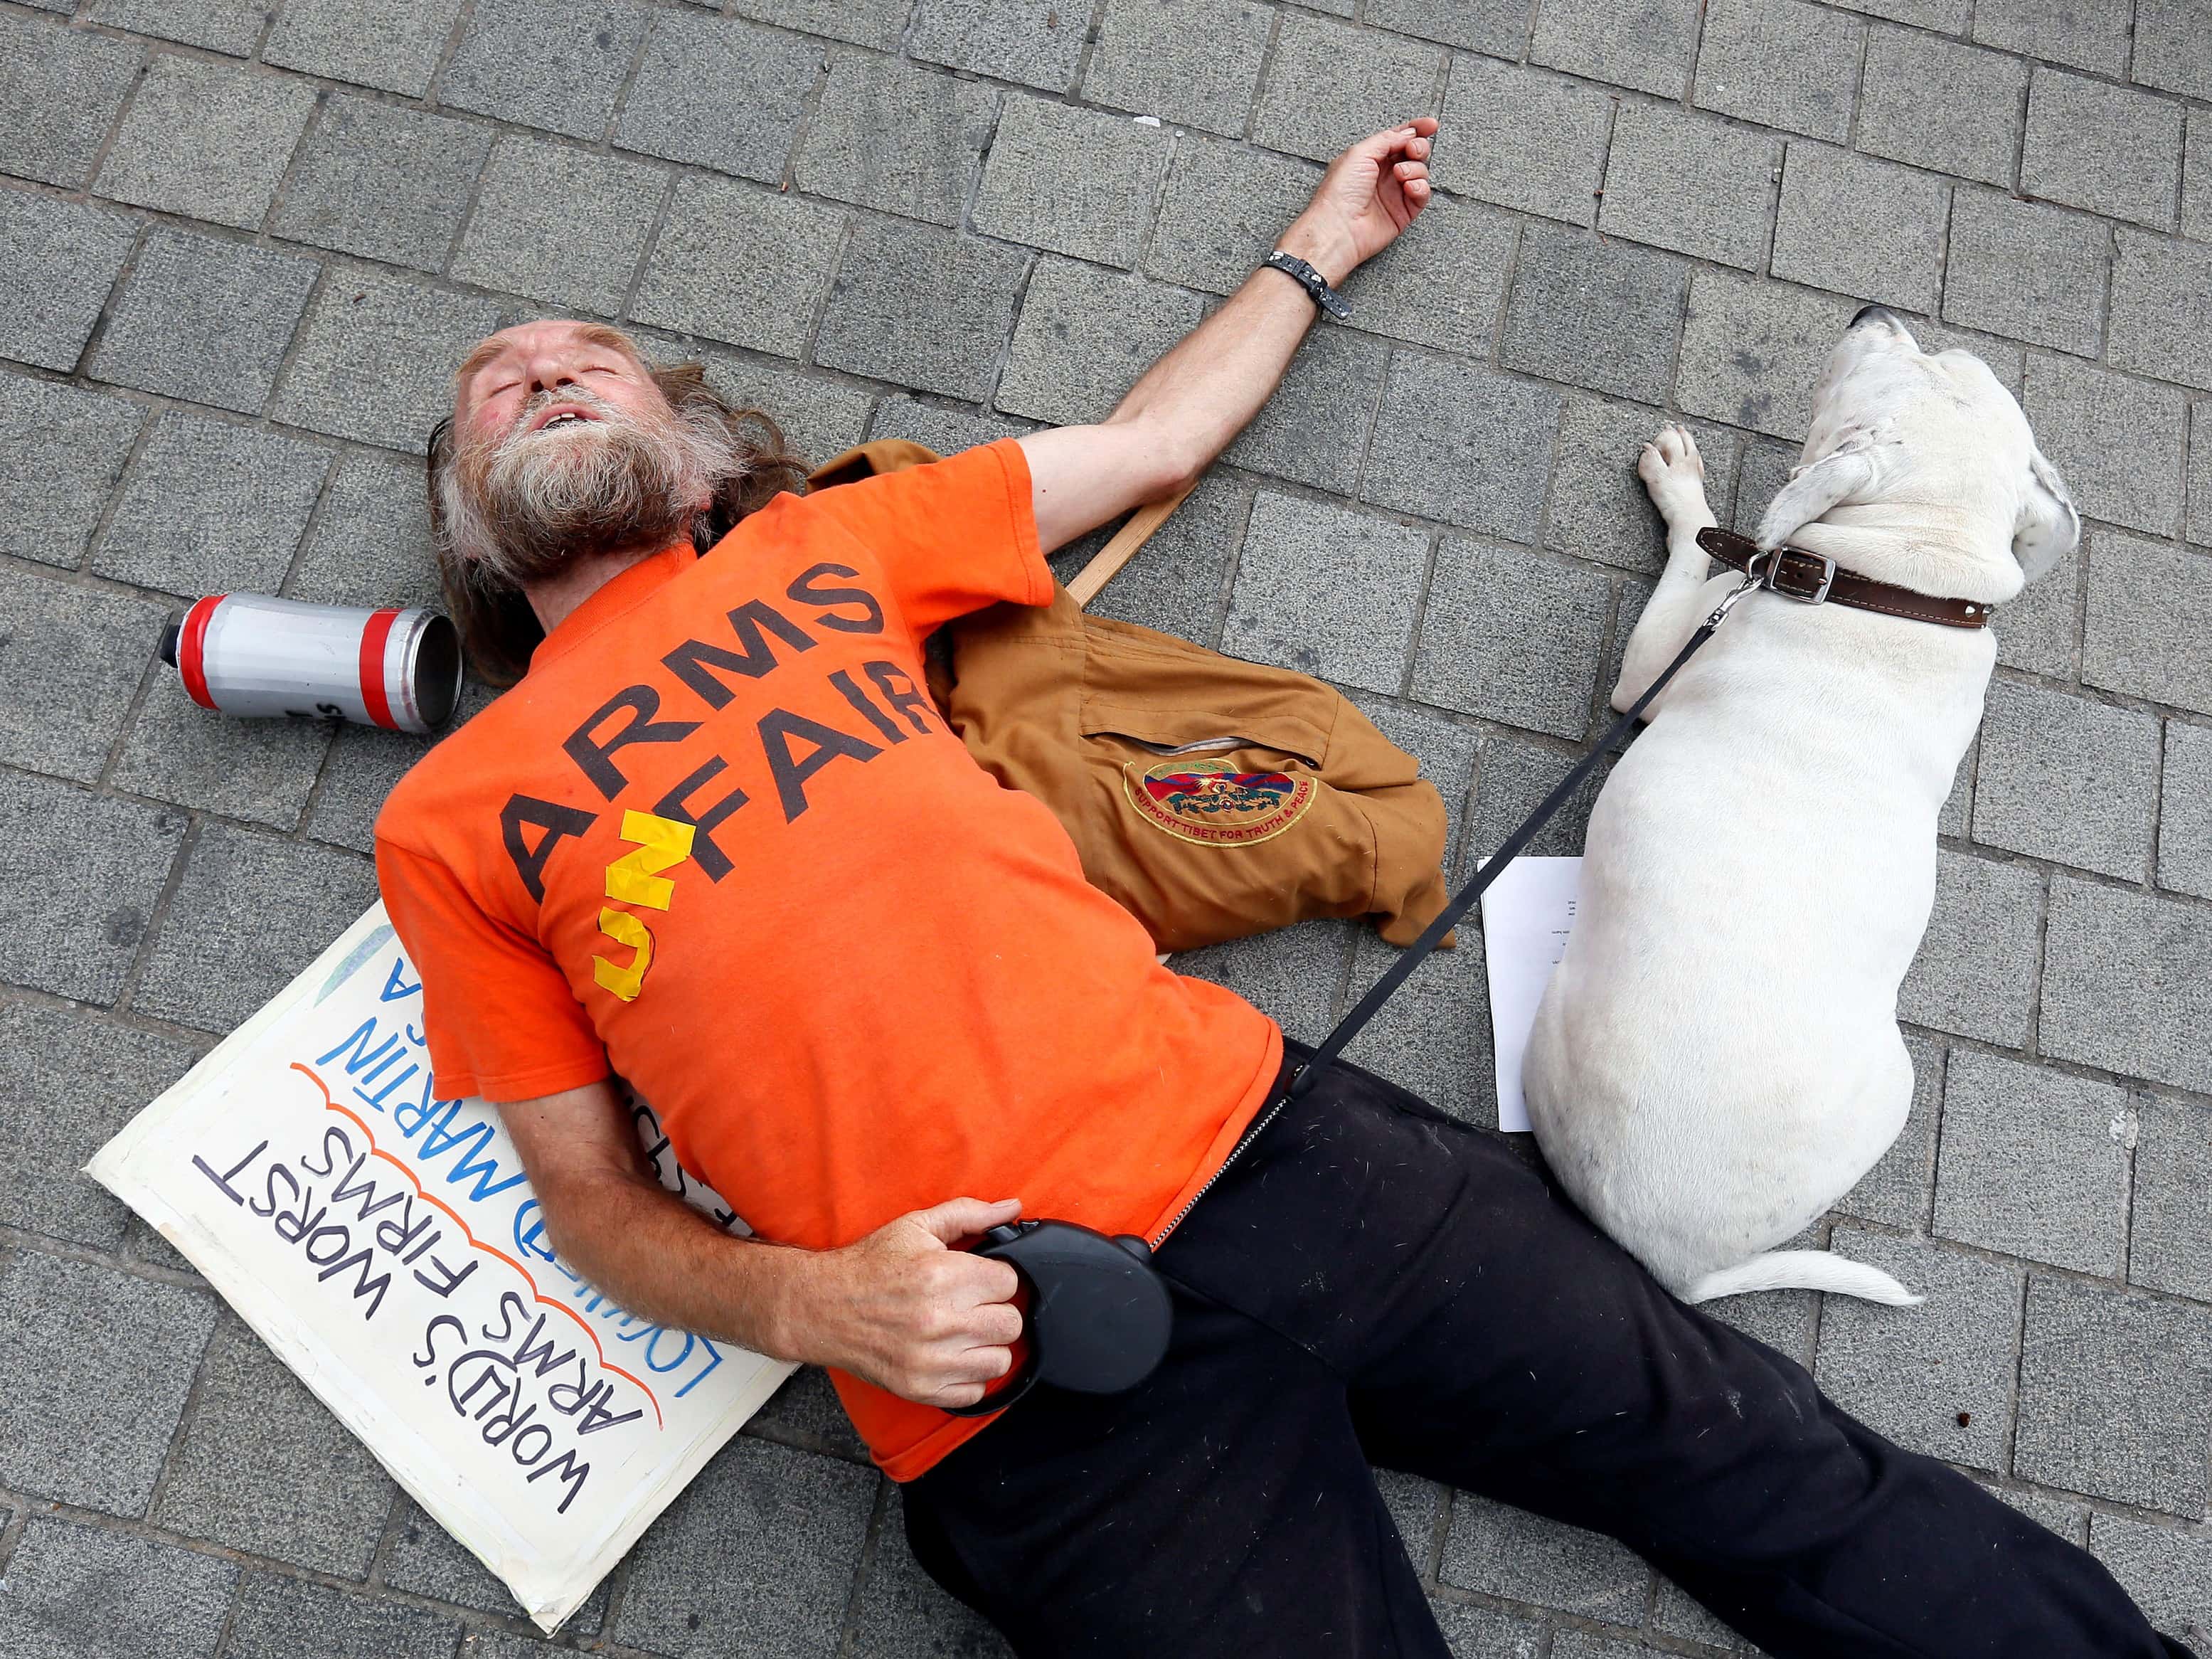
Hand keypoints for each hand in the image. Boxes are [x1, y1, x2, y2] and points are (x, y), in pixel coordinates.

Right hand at [783, 1196, 1023, 1408]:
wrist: (821, 1306)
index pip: (1010, 1282)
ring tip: (964, 1332)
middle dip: (996, 1310)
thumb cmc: (869, 1266)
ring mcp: (930, 1361)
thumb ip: (969, 1214)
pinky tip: (952, 1356)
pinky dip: (969, 1376)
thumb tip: (1012, 1208)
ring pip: (1000, 1360)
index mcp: (942, 1275)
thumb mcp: (916, 1226)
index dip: (997, 1278)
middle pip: (1010, 1323)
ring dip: (987, 1345)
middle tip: (973, 1305)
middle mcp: (939, 1320)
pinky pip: (974, 1392)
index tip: (980, 1280)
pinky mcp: (920, 1388)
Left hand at [1279, 117, 1438, 286]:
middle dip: (1418, 147)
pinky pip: (1422, 195)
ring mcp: (1394, 193)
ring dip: (1415, 169)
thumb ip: (1387, 139)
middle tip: (1412, 150)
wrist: (1339, 227)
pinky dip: (1420, 188)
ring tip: (1400, 175)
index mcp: (1371, 157)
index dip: (1416, 129)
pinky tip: (1410, 188)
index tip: (1430, 125)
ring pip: (1420, 172)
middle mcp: (1383, 174)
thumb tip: (1408, 133)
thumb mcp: (1360, 152)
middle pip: (1414, 153)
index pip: (1399, 138)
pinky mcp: (1403, 212)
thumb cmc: (1339, 192)